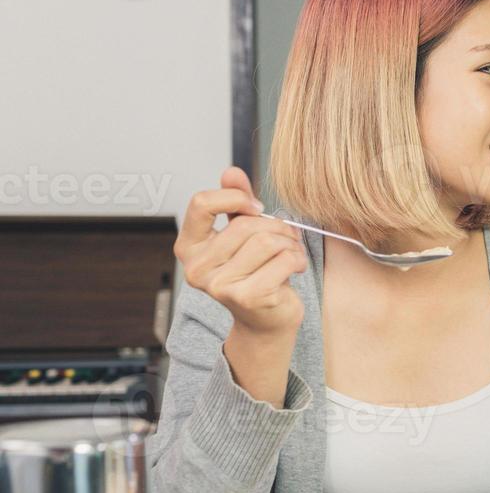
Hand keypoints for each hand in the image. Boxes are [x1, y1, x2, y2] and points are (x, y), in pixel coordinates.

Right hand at [175, 167, 306, 336]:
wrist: (267, 320)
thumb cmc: (255, 272)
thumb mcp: (242, 233)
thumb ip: (236, 201)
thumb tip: (231, 172)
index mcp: (189, 247)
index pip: (201, 202)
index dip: (235, 197)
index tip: (255, 207)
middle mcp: (197, 268)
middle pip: (245, 224)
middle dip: (275, 226)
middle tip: (284, 238)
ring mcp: (220, 285)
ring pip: (267, 240)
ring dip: (289, 243)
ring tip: (289, 253)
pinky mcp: (248, 297)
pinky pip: (284, 259)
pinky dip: (298, 259)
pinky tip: (294, 268)